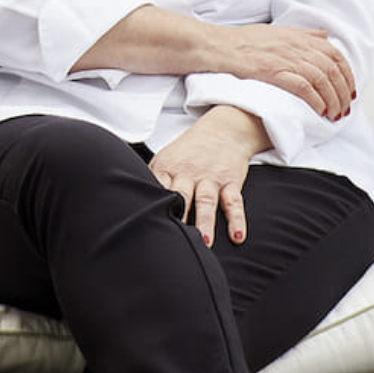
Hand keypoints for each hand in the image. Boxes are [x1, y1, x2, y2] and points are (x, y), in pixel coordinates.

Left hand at [150, 106, 267, 244]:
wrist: (222, 130)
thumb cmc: (189, 151)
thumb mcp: (166, 159)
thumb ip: (154, 179)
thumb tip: (136, 203)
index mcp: (168, 168)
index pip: (157, 186)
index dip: (153, 202)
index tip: (150, 221)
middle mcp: (188, 173)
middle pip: (181, 195)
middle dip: (178, 215)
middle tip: (175, 238)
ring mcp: (210, 177)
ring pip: (206, 201)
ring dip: (205, 222)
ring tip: (205, 242)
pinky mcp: (230, 181)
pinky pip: (234, 202)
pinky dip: (237, 220)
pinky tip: (237, 237)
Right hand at [210, 22, 354, 117]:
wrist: (220, 46)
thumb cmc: (245, 40)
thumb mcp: (277, 30)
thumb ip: (303, 34)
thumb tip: (325, 35)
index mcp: (298, 37)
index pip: (335, 55)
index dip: (347, 74)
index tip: (350, 90)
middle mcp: (295, 46)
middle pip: (332, 70)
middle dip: (343, 92)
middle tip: (345, 108)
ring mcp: (285, 59)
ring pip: (321, 81)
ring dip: (332, 100)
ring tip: (334, 114)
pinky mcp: (274, 72)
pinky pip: (304, 88)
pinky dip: (315, 100)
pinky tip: (319, 110)